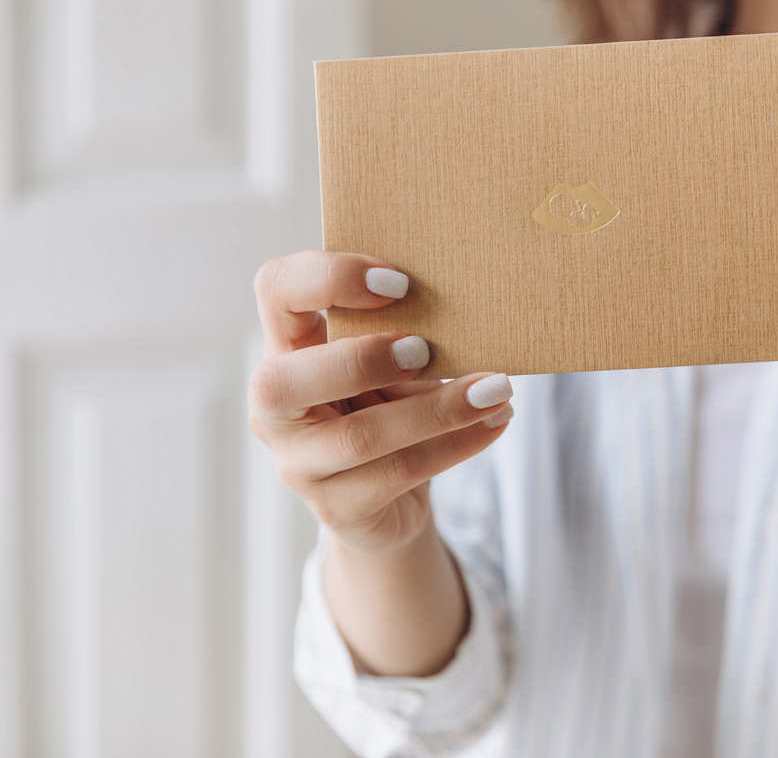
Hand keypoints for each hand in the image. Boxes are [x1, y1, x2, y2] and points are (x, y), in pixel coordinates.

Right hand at [249, 251, 513, 556]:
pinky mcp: (338, 508)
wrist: (390, 500)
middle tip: (425, 350)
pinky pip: (400, 472)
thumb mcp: (390, 366)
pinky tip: (495, 421)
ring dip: (439, 408)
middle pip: (283, 381)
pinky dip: (457, 444)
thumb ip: (403, 335)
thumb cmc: (389, 407)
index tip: (399, 283)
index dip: (328, 278)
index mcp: (286, 349)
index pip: (275, 290)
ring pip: (361, 435)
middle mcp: (274, 409)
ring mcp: (299, 465)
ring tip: (496, 388)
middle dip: (362, 359)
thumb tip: (468, 315)